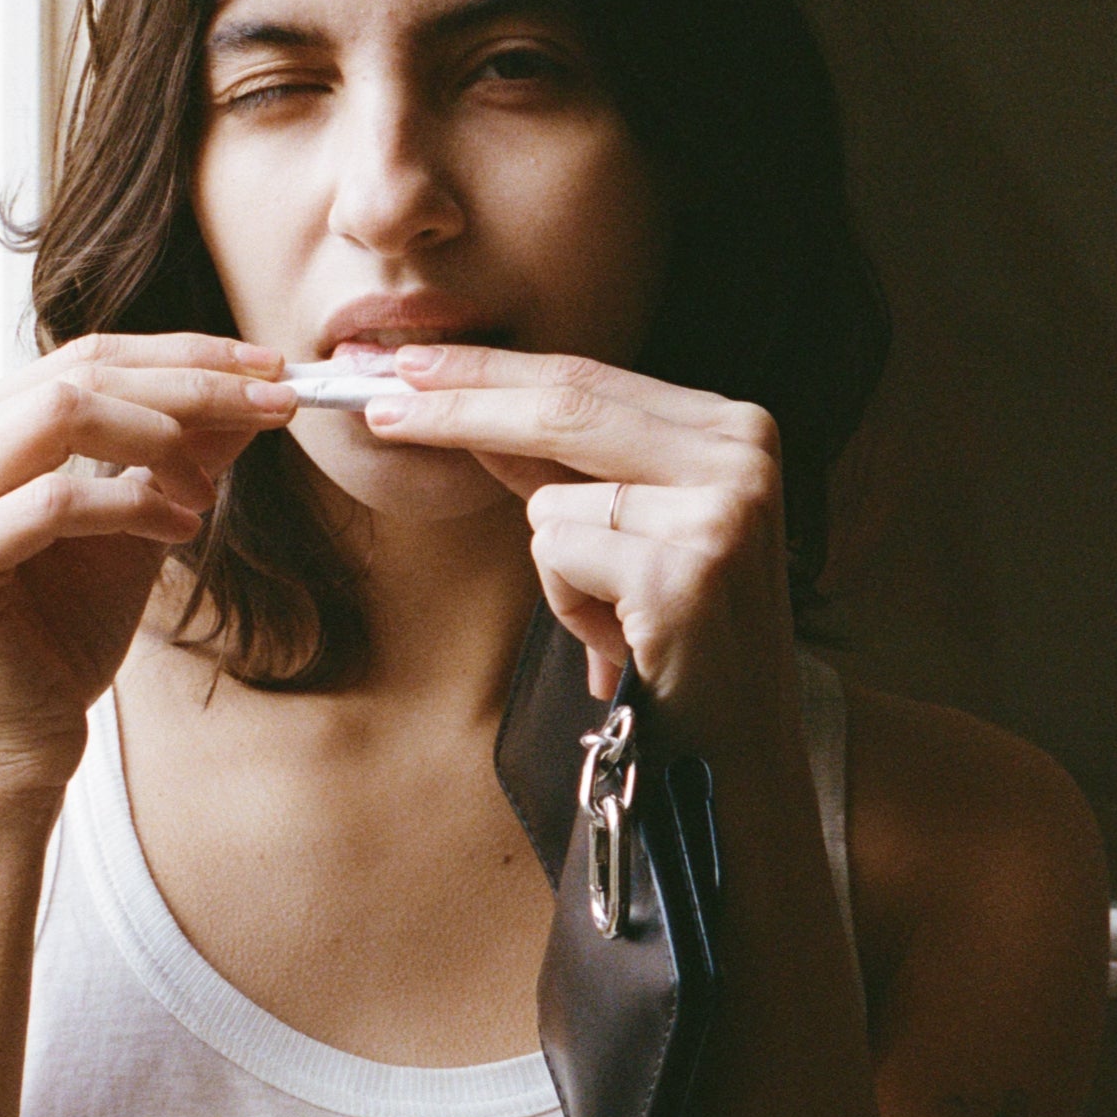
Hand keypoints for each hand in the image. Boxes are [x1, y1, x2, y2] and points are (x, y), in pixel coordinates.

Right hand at [0, 334, 295, 797]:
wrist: (19, 742)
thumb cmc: (66, 632)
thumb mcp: (139, 519)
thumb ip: (182, 450)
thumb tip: (254, 383)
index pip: (83, 357)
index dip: (184, 354)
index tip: (271, 368)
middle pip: (78, 374)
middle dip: (192, 386)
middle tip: (275, 405)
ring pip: (60, 415)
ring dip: (161, 442)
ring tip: (209, 495)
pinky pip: (55, 501)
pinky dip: (133, 504)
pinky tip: (183, 529)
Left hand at [362, 345, 800, 750]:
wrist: (739, 752)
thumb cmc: (679, 638)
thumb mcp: (624, 531)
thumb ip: (556, 465)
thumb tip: (457, 405)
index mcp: (734, 427)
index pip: (588, 376)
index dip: (490, 369)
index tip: (409, 363)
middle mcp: (741, 454)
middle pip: (562, 407)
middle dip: (457, 406)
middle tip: (375, 400)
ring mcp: (721, 509)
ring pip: (551, 502)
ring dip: (558, 573)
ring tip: (619, 620)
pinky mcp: (685, 571)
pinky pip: (559, 558)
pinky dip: (571, 609)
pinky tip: (626, 642)